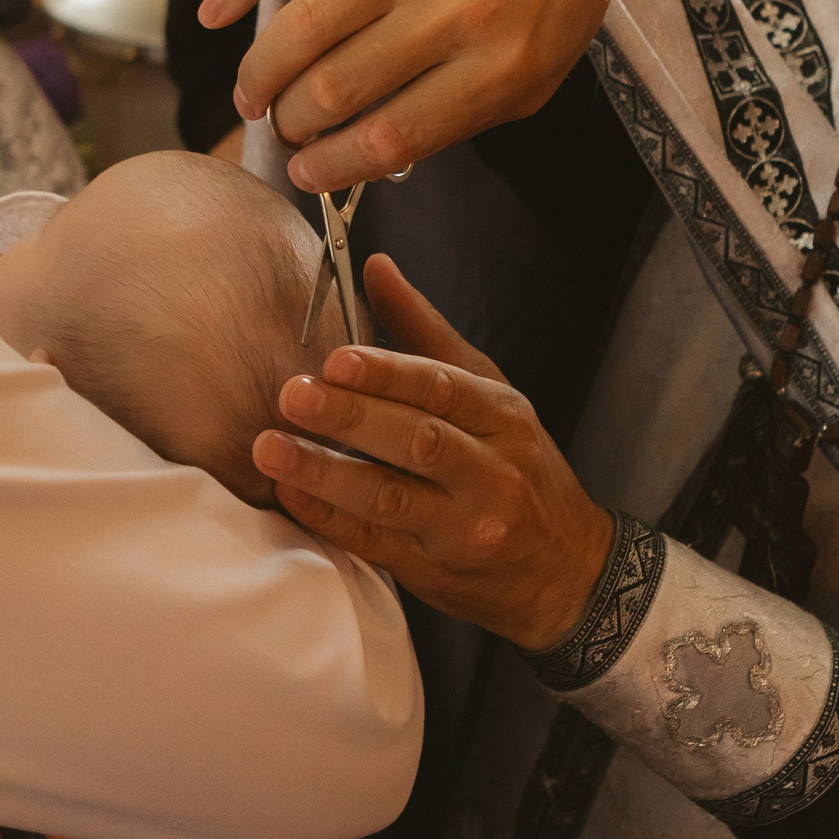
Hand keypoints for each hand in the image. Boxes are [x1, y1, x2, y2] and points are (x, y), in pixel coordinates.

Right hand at [200, 0, 629, 191]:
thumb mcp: (539, 70)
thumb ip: (465, 113)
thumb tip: (371, 152)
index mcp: (498, 65)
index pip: (390, 138)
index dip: (332, 168)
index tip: (306, 175)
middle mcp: (450, 10)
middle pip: (334, 91)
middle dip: (293, 124)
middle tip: (286, 129)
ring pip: (302, 30)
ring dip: (259, 75)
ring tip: (251, 98)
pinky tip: (214, 14)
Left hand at [253, 254, 614, 652]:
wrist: (567, 571)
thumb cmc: (517, 468)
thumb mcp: (491, 395)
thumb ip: (426, 332)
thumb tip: (375, 266)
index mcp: (503, 418)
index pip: (444, 389)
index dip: (389, 373)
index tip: (337, 360)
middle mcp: (491, 472)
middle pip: (418, 441)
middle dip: (351, 418)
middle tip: (293, 395)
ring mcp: (464, 528)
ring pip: (391, 498)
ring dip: (326, 474)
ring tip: (271, 448)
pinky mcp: (434, 571)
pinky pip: (375, 544)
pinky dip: (329, 519)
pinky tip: (290, 494)